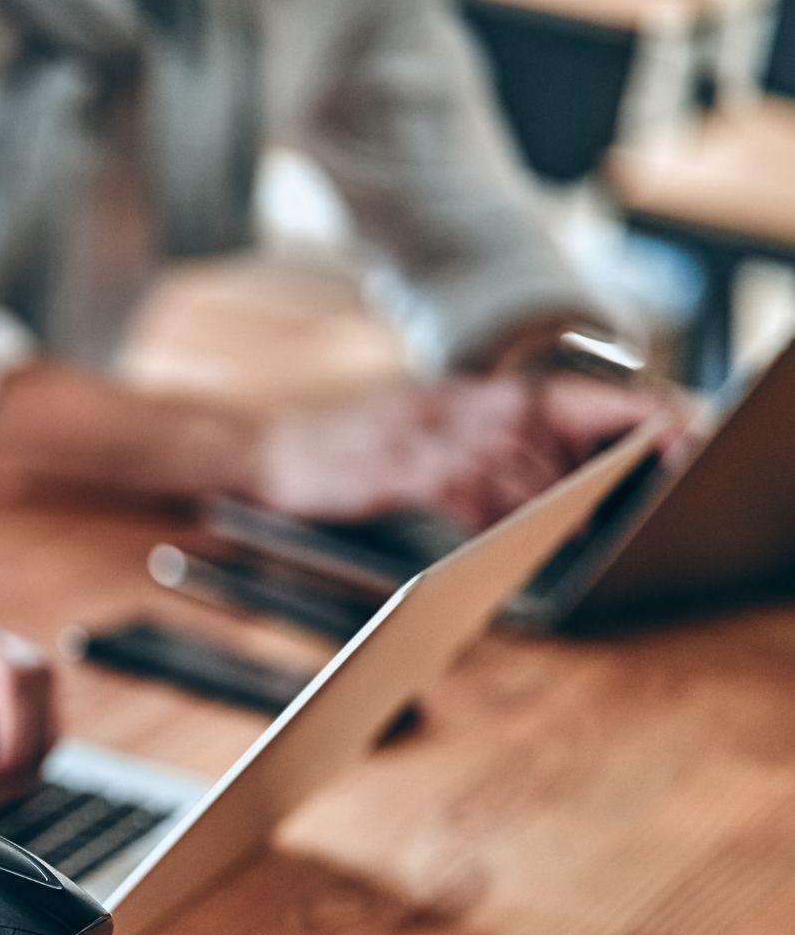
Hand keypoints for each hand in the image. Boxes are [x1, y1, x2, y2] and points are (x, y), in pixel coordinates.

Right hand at [254, 375, 687, 528]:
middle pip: (553, 429)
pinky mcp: (401, 469)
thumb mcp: (418, 429)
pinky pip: (469, 494)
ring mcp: (427, 434)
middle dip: (591, 472)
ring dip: (547, 505)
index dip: (622, 414)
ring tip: (563, 534)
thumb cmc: (344, 453)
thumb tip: (548, 478)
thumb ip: (478, 442)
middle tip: (613, 508)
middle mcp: (454, 405)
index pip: (563, 396)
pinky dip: (495, 520)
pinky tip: (503, 540)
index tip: (667, 442)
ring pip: (518, 465)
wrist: (267, 453)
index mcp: (465, 394)